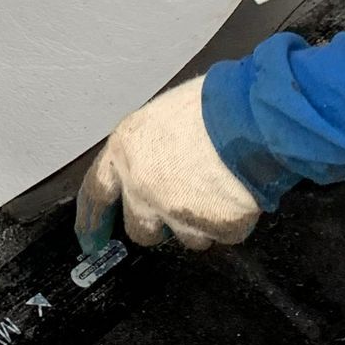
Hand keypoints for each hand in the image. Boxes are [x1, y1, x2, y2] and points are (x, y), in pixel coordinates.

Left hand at [75, 78, 261, 254]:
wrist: (253, 117)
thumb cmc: (213, 103)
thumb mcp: (162, 115)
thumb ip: (148, 148)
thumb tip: (152, 164)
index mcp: (126, 152)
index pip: (96, 194)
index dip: (92, 220)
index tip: (91, 241)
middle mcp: (143, 188)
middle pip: (140, 229)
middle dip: (157, 224)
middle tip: (180, 206)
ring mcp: (177, 212)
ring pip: (185, 237)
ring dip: (199, 223)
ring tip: (218, 190)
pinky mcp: (214, 227)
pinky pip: (222, 235)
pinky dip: (231, 221)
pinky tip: (238, 194)